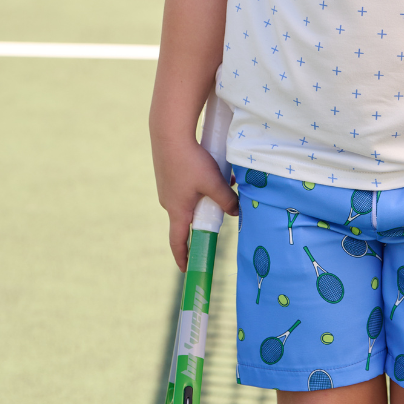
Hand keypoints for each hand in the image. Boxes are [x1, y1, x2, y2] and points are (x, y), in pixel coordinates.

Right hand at [152, 135, 239, 270]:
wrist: (170, 134)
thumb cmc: (191, 161)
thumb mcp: (213, 183)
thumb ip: (226, 200)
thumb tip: (235, 213)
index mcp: (177, 210)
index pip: (178, 242)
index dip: (183, 257)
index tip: (188, 269)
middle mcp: (169, 202)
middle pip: (186, 220)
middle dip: (202, 223)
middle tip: (217, 223)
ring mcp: (168, 188)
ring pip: (190, 200)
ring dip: (206, 199)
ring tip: (225, 188)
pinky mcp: (170, 174)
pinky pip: (187, 187)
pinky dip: (201, 185)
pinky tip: (216, 172)